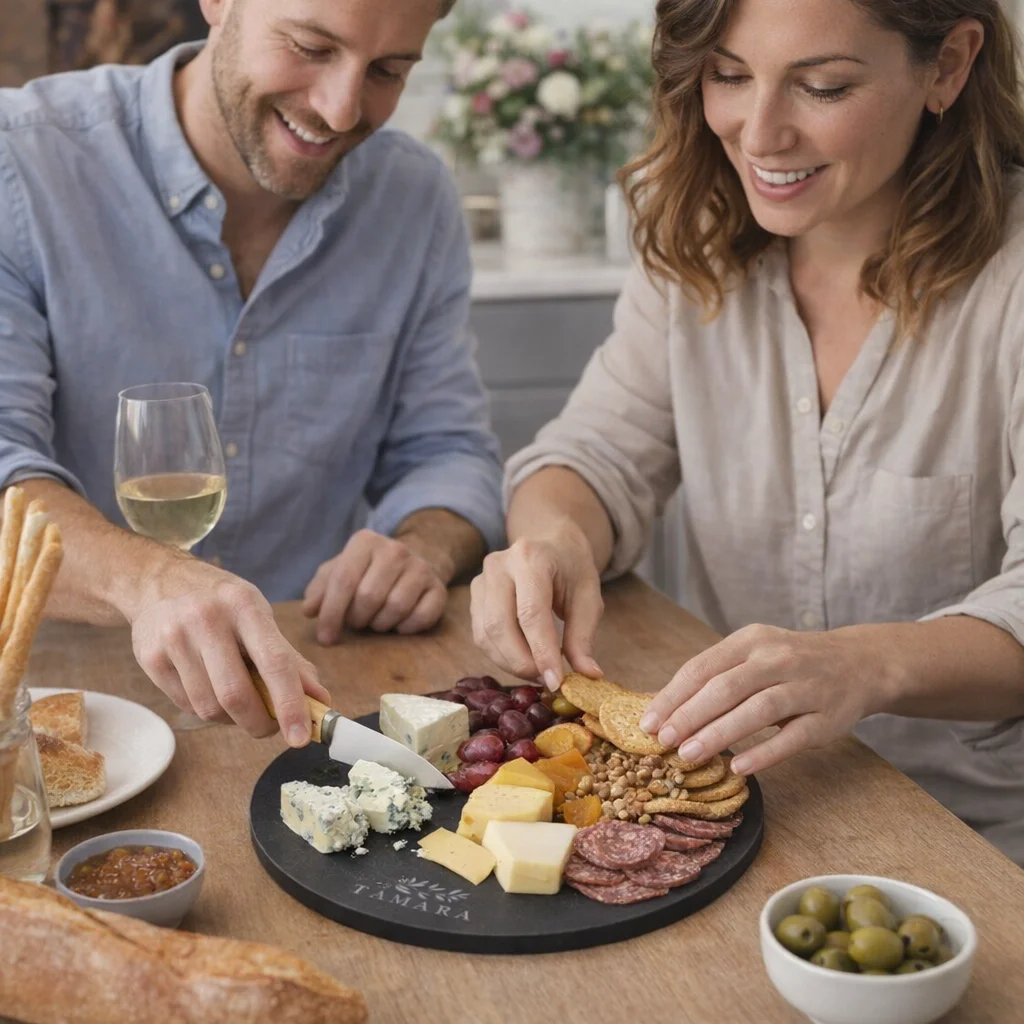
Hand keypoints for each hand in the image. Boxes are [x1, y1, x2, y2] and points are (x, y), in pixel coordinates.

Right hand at [127, 556, 330, 744]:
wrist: (160, 581)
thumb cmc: (222, 604)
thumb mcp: (259, 617)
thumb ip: (290, 660)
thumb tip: (321, 701)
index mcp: (244, 605)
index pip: (274, 662)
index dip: (290, 705)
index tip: (301, 738)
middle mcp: (206, 618)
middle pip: (236, 694)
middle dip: (259, 723)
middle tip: (270, 726)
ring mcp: (173, 638)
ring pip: (209, 707)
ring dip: (232, 719)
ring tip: (239, 702)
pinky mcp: (150, 658)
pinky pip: (187, 705)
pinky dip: (207, 710)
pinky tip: (212, 690)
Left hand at [302, 529, 447, 642]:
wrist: (409, 564)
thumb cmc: (365, 572)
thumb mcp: (338, 572)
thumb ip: (320, 588)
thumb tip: (310, 610)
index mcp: (365, 541)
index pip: (344, 581)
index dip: (331, 614)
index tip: (325, 638)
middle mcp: (395, 549)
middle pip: (369, 596)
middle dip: (357, 618)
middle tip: (356, 622)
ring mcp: (420, 568)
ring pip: (396, 608)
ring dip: (380, 624)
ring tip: (375, 620)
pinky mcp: (439, 588)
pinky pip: (422, 617)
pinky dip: (406, 628)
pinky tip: (398, 624)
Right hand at [470, 523, 603, 689]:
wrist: (550, 542)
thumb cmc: (572, 568)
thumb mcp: (589, 598)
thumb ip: (583, 636)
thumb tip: (586, 675)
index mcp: (531, 558)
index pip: (531, 613)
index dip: (541, 652)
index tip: (555, 682)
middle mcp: (499, 565)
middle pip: (499, 625)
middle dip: (522, 662)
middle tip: (546, 679)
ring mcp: (481, 579)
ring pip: (485, 634)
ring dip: (510, 662)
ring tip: (538, 670)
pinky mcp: (474, 595)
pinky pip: (480, 635)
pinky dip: (500, 655)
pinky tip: (522, 658)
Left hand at [639, 624, 885, 774]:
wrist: (859, 663)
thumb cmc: (791, 663)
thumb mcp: (754, 654)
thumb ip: (716, 675)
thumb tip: (663, 707)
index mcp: (751, 640)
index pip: (702, 667)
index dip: (673, 696)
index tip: (647, 722)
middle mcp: (778, 658)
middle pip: (726, 687)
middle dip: (689, 715)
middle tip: (663, 741)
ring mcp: (806, 687)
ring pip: (757, 710)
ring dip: (720, 734)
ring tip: (689, 755)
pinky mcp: (827, 717)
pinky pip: (793, 737)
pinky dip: (765, 752)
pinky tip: (739, 767)